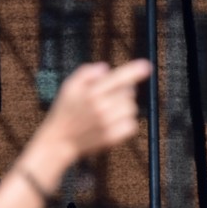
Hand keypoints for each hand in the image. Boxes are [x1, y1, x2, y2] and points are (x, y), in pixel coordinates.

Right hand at [28, 59, 151, 165]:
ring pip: (131, 109)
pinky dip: (127, 123)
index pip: (117, 78)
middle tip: (109, 97)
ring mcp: (108, 123)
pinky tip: (113, 122)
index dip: (134, 71)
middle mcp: (101, 107)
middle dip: (123, 92)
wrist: (60, 141)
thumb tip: (105, 68)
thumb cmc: (64, 112)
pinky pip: (132, 125)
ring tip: (109, 111)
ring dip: (125, 107)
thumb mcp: (69, 87)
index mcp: (91, 92)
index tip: (146, 65)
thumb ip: (86, 73)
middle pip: (129, 93)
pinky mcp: (112, 137)